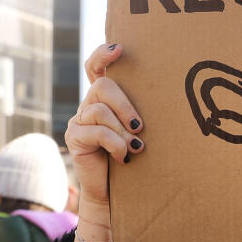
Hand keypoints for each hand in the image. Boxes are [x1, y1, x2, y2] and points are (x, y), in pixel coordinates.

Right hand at [66, 43, 145, 226]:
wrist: (114, 193)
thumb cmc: (134, 159)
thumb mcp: (139, 131)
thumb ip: (141, 114)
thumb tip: (167, 98)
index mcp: (105, 99)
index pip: (96, 68)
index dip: (103, 55)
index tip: (120, 48)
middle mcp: (89, 105)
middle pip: (103, 87)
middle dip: (125, 105)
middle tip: (140, 126)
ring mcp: (79, 120)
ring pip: (100, 111)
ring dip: (122, 130)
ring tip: (136, 146)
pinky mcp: (74, 137)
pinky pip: (97, 132)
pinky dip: (116, 144)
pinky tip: (125, 157)